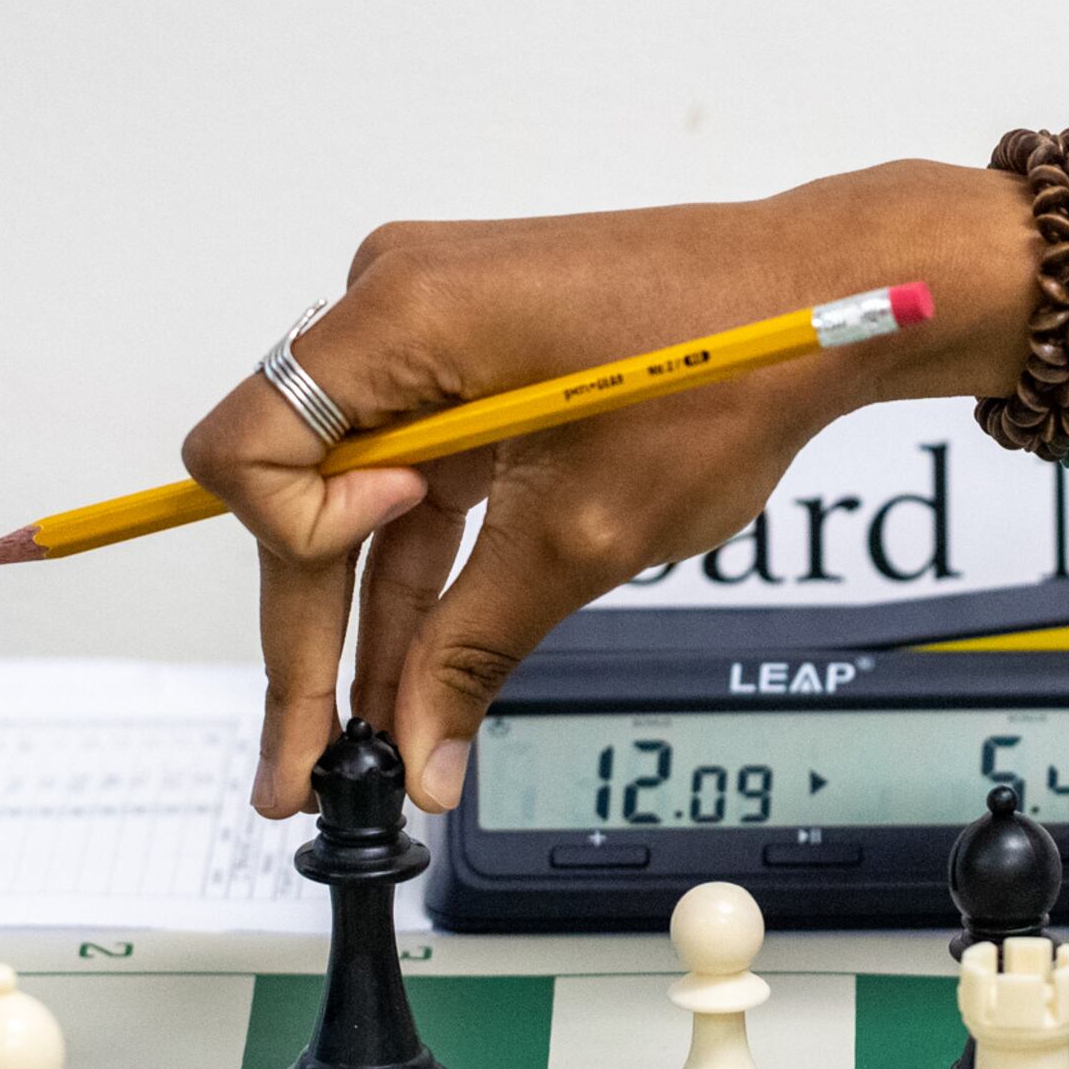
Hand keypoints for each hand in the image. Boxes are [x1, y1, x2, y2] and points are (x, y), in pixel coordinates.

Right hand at [182, 161, 1028, 817]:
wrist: (818, 304)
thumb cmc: (726, 372)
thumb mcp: (585, 533)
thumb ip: (475, 642)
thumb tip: (417, 747)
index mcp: (399, 316)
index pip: (249, 450)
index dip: (298, 540)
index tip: (387, 568)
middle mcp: (393, 308)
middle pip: (297, 494)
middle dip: (306, 635)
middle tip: (301, 765)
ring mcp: (432, 332)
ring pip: (359, 502)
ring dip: (365, 621)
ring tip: (360, 748)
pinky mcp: (476, 363)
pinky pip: (420, 479)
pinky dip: (424, 570)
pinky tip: (414, 672)